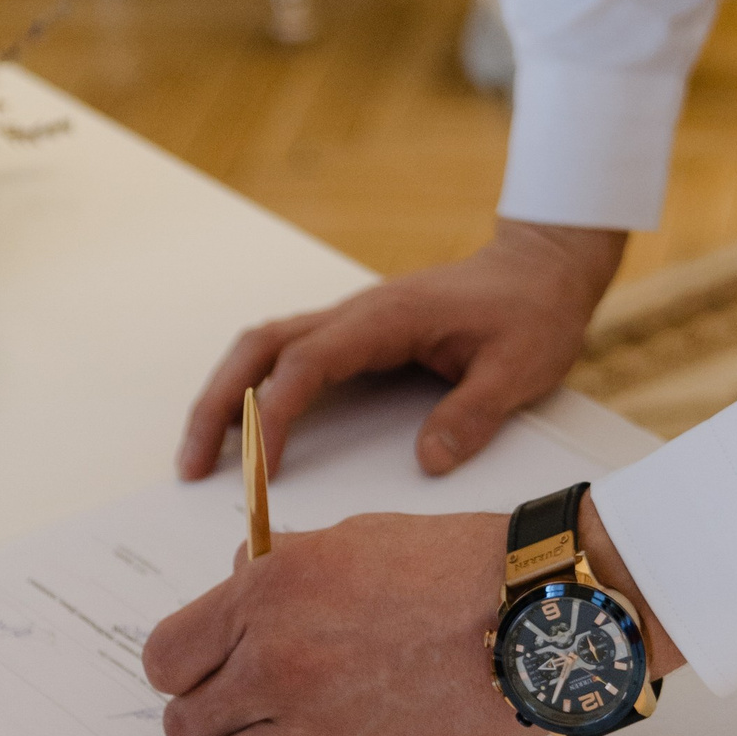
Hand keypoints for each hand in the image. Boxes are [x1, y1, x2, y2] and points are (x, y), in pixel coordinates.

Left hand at [143, 499, 682, 735]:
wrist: (527, 613)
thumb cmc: (451, 564)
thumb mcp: (352, 536)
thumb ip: (281, 564)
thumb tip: (237, 582)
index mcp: (270, 592)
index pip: (164, 658)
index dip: (182, 666)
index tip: (205, 667)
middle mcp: (277, 662)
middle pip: (183, 725)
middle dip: (206, 717)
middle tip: (243, 706)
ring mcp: (313, 727)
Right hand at [175, 220, 626, 483]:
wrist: (544, 265)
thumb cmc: (533, 311)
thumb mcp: (520, 367)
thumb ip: (474, 413)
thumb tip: (427, 463)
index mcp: (389, 318)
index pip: (308, 363)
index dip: (273, 415)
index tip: (258, 469)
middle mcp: (359, 313)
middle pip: (261, 347)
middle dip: (219, 402)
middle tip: (192, 466)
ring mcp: (355, 320)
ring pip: (266, 345)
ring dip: (227, 393)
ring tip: (201, 455)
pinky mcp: (360, 333)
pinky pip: (291, 354)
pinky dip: (256, 387)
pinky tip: (247, 428)